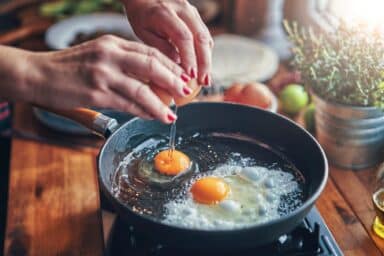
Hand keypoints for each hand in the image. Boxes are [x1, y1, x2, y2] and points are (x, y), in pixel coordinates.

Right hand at [21, 35, 192, 122]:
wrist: (38, 74)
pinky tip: (152, 116)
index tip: (182, 77)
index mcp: (112, 43)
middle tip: (185, 92)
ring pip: (142, 89)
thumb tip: (150, 82)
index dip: (170, 65)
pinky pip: (127, 104)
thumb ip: (122, 63)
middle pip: (151, 66)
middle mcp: (110, 55)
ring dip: (160, 104)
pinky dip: (143, 111)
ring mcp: (103, 74)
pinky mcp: (96, 93)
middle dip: (173, 80)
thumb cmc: (70, 67)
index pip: (150, 52)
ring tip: (172, 114)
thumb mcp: (98, 55)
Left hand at [123, 0, 212, 85]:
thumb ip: (160, 47)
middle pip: (200, 37)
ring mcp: (192, 12)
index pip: (183, 37)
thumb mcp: (144, 33)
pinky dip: (205, 53)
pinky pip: (205, 36)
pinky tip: (203, 68)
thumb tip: (178, 64)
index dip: (189, 57)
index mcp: (165, 13)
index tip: (191, 75)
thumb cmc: (141, 16)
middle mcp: (183, 9)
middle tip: (203, 82)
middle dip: (204, 62)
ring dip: (207, 60)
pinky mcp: (196, 17)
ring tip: (205, 79)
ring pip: (206, 37)